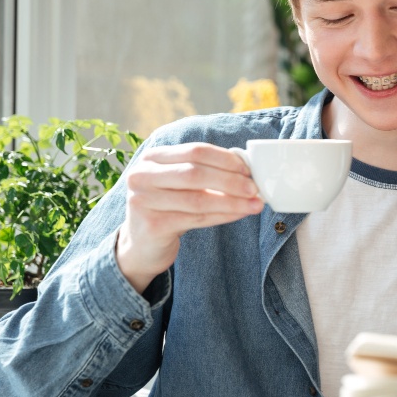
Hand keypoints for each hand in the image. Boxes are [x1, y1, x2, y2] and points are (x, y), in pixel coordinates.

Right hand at [115, 143, 263, 292]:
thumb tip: (245, 168)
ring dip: (233, 201)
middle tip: (255, 188)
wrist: (141, 245)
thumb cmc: (168, 208)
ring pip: (199, 199)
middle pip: (196, 174)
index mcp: (152, 158)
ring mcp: (143, 201)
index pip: (195, 151)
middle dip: (231, 181)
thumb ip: (203, 172)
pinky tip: (239, 214)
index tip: (247, 169)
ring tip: (255, 204)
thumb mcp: (179, 185)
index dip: (225, 159)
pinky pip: (197, 219)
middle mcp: (142, 176)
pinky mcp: (153, 225)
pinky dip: (223, 216)